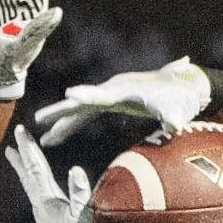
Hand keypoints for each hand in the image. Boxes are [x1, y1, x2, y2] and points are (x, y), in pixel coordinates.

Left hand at [6, 124, 106, 222]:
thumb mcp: (84, 218)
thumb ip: (80, 193)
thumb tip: (76, 170)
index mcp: (47, 200)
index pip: (36, 168)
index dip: (29, 148)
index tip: (20, 131)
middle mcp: (40, 205)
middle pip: (29, 174)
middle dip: (23, 154)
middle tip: (15, 138)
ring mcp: (42, 213)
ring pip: (29, 184)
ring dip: (23, 168)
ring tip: (15, 156)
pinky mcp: (47, 221)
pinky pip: (35, 194)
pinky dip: (31, 182)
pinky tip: (34, 182)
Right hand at [29, 56, 212, 147]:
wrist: (184, 85)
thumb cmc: (179, 97)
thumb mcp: (176, 108)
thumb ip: (173, 116)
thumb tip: (174, 125)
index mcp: (124, 90)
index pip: (102, 94)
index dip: (87, 95)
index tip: (70, 94)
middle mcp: (112, 90)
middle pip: (81, 102)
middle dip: (60, 111)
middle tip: (38, 120)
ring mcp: (109, 96)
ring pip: (79, 110)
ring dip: (61, 123)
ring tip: (42, 138)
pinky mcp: (110, 103)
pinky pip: (85, 115)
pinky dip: (71, 126)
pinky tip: (57, 137)